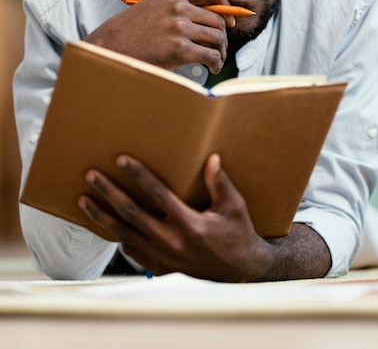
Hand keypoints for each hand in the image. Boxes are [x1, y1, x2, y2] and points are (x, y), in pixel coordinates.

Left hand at [78, 153, 272, 281]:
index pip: (158, 195)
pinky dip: (116, 236)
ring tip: (84, 200)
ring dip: (102, 217)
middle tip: (91, 175)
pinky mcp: (161, 267)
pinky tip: (105, 224)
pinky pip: (131, 251)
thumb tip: (212, 159)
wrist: (240, 272)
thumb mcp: (235, 207)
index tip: (122, 159)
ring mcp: (163, 257)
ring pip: (124, 235)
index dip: (139, 175)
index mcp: (190, 224)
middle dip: (109, 193)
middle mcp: (172, 242)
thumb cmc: (237, 235)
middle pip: (131, 214)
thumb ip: (220, 183)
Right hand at [84, 0, 235, 73]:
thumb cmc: (134, 31)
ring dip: (221, 51)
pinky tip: (212, 68)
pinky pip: (210, 55)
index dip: (227, 7)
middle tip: (220, 47)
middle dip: (223, 36)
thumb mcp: (155, 7)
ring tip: (216, 60)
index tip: (230, 20)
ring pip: (217, 38)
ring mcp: (179, 27)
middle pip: (218, 20)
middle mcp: (179, 7)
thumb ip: (181, 6)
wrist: (112, 47)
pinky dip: (216, 63)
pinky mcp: (180, 48)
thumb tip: (215, 18)